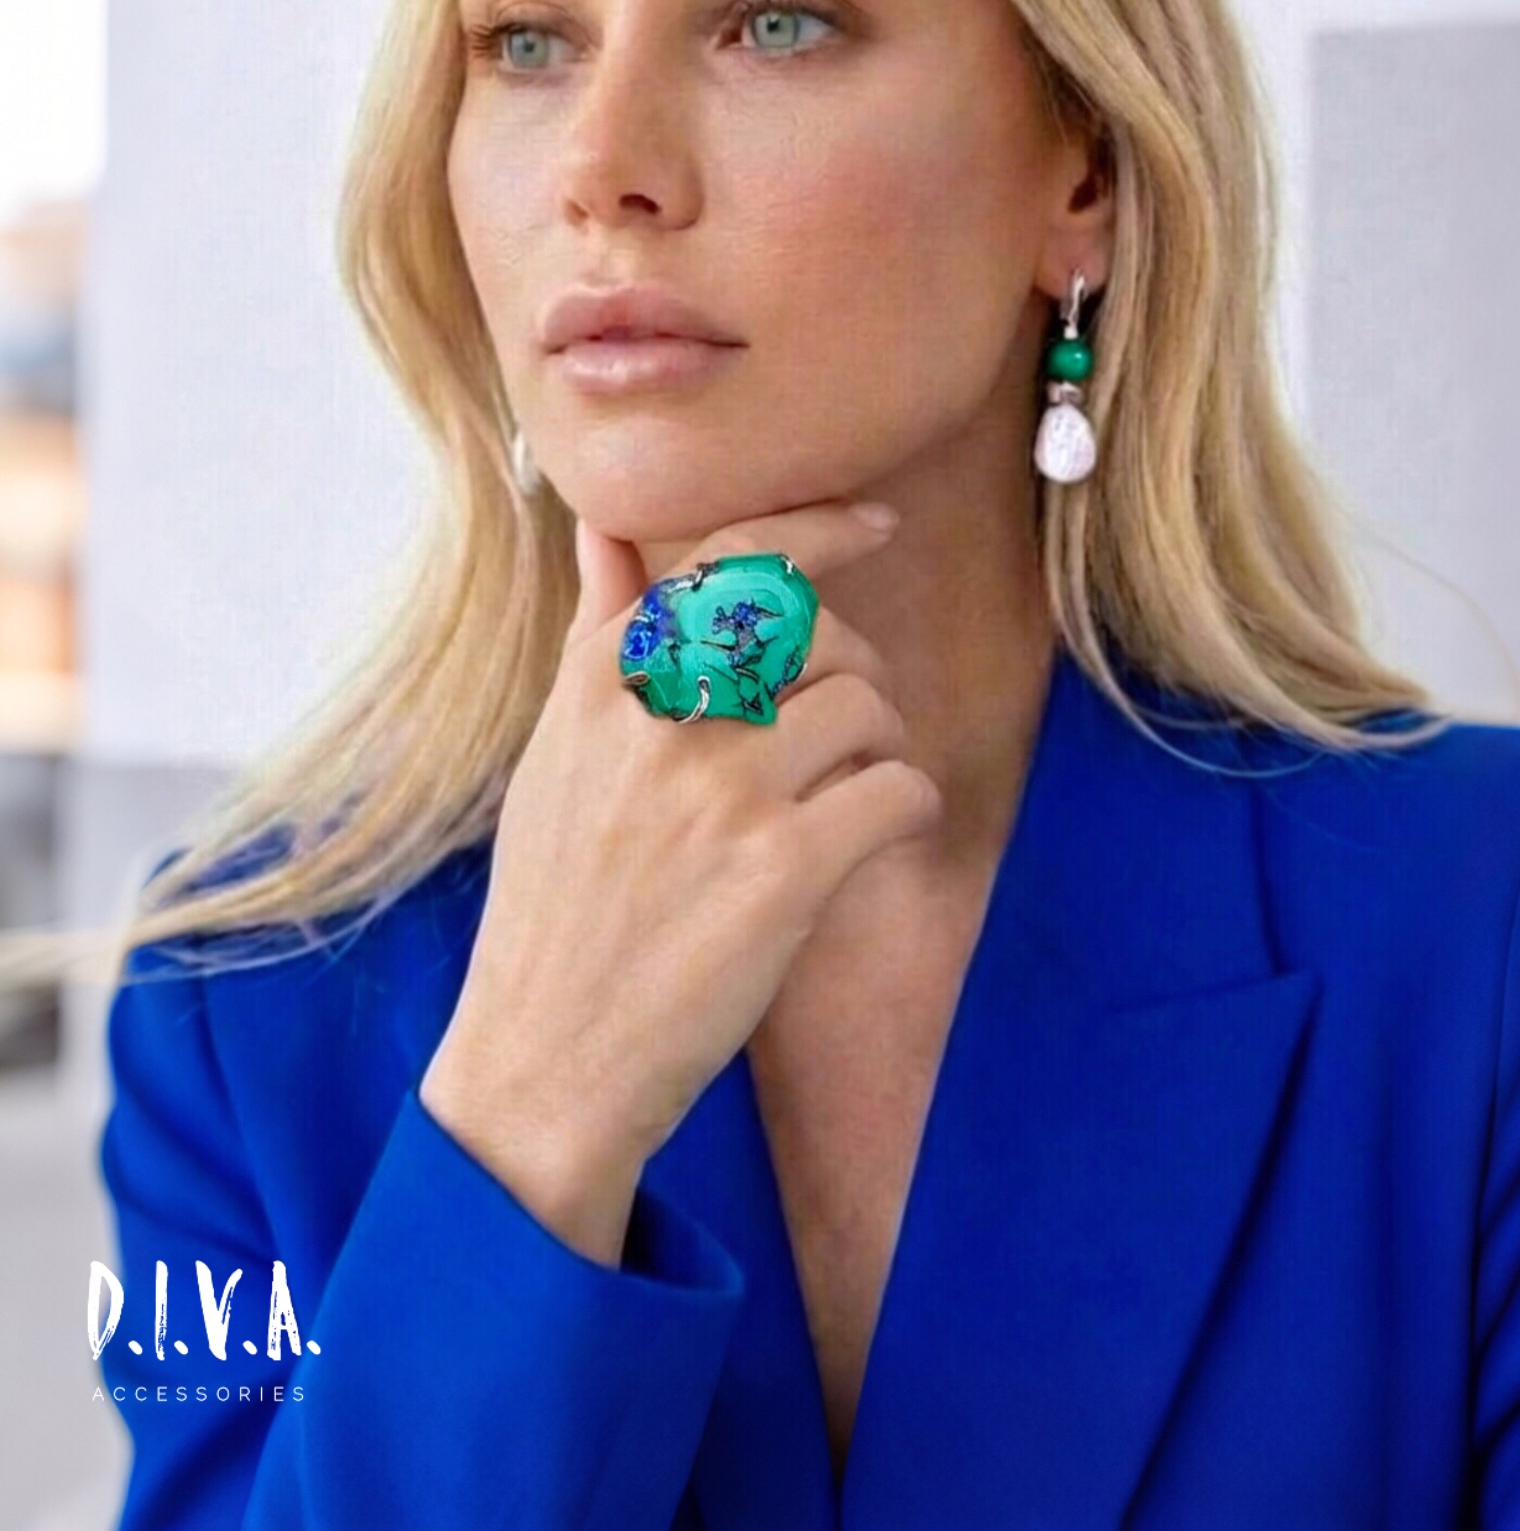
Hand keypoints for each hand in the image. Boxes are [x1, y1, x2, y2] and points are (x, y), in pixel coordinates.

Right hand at [418, 498, 940, 1264]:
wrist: (545, 1063)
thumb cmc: (553, 907)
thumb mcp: (552, 755)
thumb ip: (594, 635)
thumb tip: (603, 529)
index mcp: (600, 683)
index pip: (728, 560)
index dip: (819, 527)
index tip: (876, 522)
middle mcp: (658, 720)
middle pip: (810, 623)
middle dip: (852, 658)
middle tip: (850, 714)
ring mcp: (721, 793)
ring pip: (863, 702)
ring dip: (882, 740)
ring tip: (852, 788)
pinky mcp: (782, 871)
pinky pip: (896, 790)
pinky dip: (908, 806)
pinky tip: (877, 836)